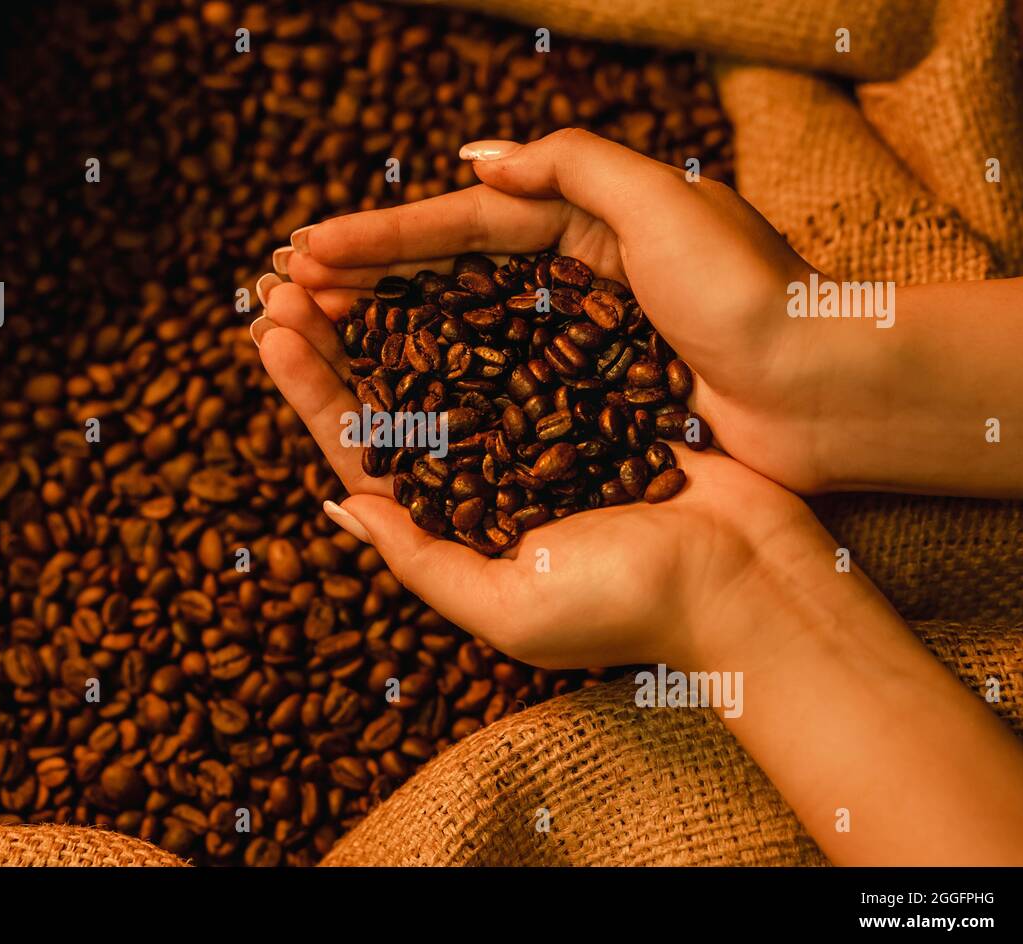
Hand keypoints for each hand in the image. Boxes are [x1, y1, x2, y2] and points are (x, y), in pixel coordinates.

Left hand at [254, 281, 831, 672]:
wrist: (751, 576)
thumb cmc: (628, 604)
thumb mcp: (506, 606)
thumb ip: (420, 559)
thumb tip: (337, 504)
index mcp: (456, 524)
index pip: (364, 450)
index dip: (313, 393)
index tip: (271, 331)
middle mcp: (487, 472)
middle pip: (394, 393)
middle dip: (338, 338)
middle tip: (286, 278)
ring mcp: (535, 427)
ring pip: (445, 355)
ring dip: (393, 308)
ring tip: (344, 258)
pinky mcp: (586, 390)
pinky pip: (517, 336)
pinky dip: (474, 298)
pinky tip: (439, 258)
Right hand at [273, 128, 834, 493]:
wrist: (823, 394)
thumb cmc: (752, 296)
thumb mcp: (667, 199)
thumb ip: (574, 165)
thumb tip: (476, 156)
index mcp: (589, 222)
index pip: (464, 222)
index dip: (384, 237)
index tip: (309, 250)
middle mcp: (575, 278)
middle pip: (449, 274)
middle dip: (366, 281)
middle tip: (284, 292)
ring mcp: (579, 341)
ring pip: (463, 331)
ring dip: (387, 332)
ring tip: (315, 337)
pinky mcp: (590, 397)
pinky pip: (498, 384)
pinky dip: (442, 385)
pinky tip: (389, 392)